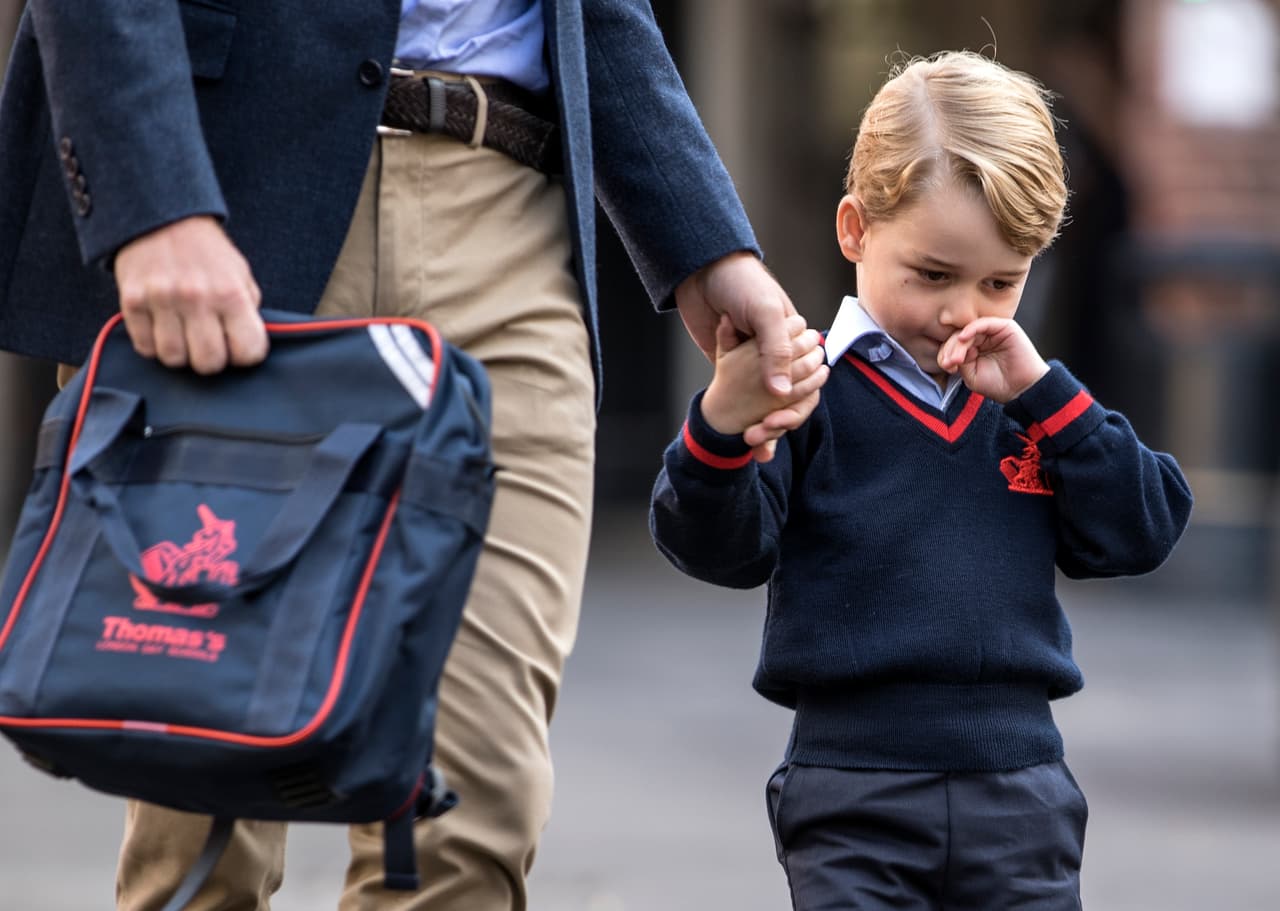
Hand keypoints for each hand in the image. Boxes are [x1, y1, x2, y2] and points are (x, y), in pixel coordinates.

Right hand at [113, 216, 267, 373]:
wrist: (160, 215)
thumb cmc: (206, 251)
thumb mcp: (240, 274)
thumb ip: (247, 310)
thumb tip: (248, 345)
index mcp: (230, 292)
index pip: (248, 351)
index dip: (245, 355)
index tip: (238, 347)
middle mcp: (197, 297)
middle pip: (208, 363)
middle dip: (211, 359)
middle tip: (208, 343)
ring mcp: (161, 300)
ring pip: (173, 359)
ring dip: (180, 353)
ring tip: (183, 335)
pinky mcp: (132, 301)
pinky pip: (144, 347)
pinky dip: (153, 344)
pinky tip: (161, 327)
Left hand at [676, 252, 827, 459]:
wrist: (700, 270)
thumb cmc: (741, 283)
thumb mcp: (764, 312)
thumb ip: (776, 350)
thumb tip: (781, 392)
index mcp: (795, 339)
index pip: (808, 381)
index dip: (796, 405)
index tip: (776, 422)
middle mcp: (777, 351)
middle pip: (788, 396)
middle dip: (777, 420)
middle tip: (759, 435)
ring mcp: (752, 358)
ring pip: (763, 399)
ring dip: (760, 422)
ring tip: (751, 441)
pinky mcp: (728, 361)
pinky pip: (737, 390)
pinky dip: (739, 413)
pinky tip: (741, 435)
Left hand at [937, 317, 1048, 402]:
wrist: (1023, 389)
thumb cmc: (999, 385)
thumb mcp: (971, 376)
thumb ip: (960, 362)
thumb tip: (949, 352)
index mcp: (974, 349)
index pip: (953, 346)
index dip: (946, 354)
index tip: (946, 367)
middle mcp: (983, 339)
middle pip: (958, 337)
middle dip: (951, 350)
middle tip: (950, 363)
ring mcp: (993, 332)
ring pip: (968, 330)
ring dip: (959, 344)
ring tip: (957, 359)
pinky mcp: (1004, 327)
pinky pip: (983, 323)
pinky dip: (971, 329)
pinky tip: (963, 339)